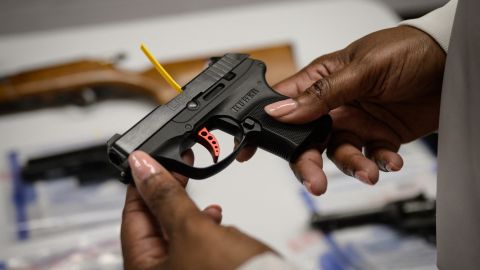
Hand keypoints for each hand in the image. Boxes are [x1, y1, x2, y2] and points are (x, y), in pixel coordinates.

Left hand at [121, 151, 271, 269]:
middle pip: (153, 225)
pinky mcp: (203, 268)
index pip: (132, 219)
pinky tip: (215, 217)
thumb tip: (142, 168)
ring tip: (200, 197)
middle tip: (177, 168)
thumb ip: (165, 197)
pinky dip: (203, 225)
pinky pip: (194, 241)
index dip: (141, 186)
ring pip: (176, 232)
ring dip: (188, 210)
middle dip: (167, 196)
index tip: (148, 163)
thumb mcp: (192, 229)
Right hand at [239, 26, 445, 194]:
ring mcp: (356, 121)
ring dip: (352, 166)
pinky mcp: (379, 134)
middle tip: (314, 182)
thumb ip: (321, 94)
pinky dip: (380, 162)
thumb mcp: (361, 68)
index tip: (250, 149)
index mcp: (320, 81)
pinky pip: (371, 156)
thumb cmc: (406, 50)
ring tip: (368, 171)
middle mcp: (334, 104)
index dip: (265, 127)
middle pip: (308, 140)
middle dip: (309, 162)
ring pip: (340, 153)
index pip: (283, 105)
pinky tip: (390, 160)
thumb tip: (280, 110)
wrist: (452, 62)